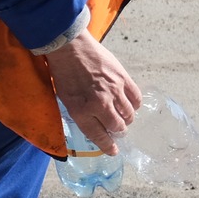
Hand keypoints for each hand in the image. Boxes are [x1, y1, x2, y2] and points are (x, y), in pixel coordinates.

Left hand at [44, 30, 140, 154]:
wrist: (69, 46)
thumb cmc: (62, 72)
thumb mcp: (65, 98)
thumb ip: (80, 113)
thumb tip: (94, 124)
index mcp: (81, 111)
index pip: (99, 136)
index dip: (107, 146)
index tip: (113, 150)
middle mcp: (100, 104)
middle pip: (118, 127)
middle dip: (118, 131)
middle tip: (116, 128)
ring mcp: (114, 91)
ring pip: (129, 115)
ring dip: (126, 118)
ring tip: (122, 116)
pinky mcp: (123, 79)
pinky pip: (135, 99)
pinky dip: (134, 105)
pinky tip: (129, 104)